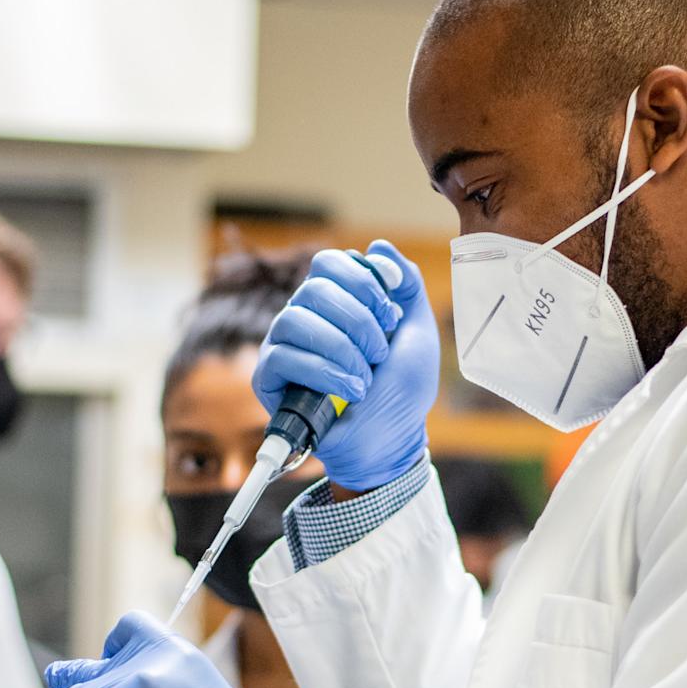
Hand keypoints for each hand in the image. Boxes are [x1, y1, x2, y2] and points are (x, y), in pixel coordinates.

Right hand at [253, 241, 439, 490]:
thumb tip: (378, 247)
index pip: (330, 263)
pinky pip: (280, 357)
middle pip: (313, 287)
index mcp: (336, 299)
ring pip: (295, 319)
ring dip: (340, 348)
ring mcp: (284, 344)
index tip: (391, 317)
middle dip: (357, 319)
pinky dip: (322, 372)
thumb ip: (406, 285)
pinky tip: (349, 390)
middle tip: (380, 351)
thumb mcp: (417, 329)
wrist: (390, 439)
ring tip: (365, 377)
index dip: (363, 283)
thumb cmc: (401, 388)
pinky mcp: (269, 378)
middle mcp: (305, 315)